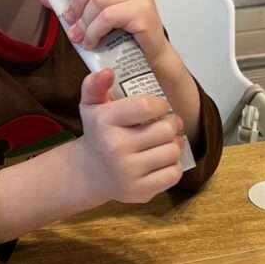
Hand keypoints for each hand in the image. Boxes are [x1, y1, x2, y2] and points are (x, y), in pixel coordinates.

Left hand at [60, 0, 167, 65]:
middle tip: (70, 20)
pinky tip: (92, 41)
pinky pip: (108, 17)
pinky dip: (94, 31)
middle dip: (76, 2)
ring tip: (80, 37)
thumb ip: (74, 1)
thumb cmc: (123, 33)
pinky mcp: (143, 11)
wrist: (149, 56)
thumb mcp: (95, 12)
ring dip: (84, 22)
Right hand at [71, 70, 184, 203]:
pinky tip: (162, 160)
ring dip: (173, 145)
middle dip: (170, 125)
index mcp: (105, 122)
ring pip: (172, 151)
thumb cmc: (99, 133)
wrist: (90, 172)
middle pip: (165, 129)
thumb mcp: (92, 106)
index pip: (147, 106)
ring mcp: (128, 172)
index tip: (158, 107)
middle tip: (165, 125)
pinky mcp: (139, 191)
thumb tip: (107, 71)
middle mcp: (115, 148)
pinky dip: (173, 166)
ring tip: (164, 142)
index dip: (160, 105)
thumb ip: (95, 84)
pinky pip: (173, 174)